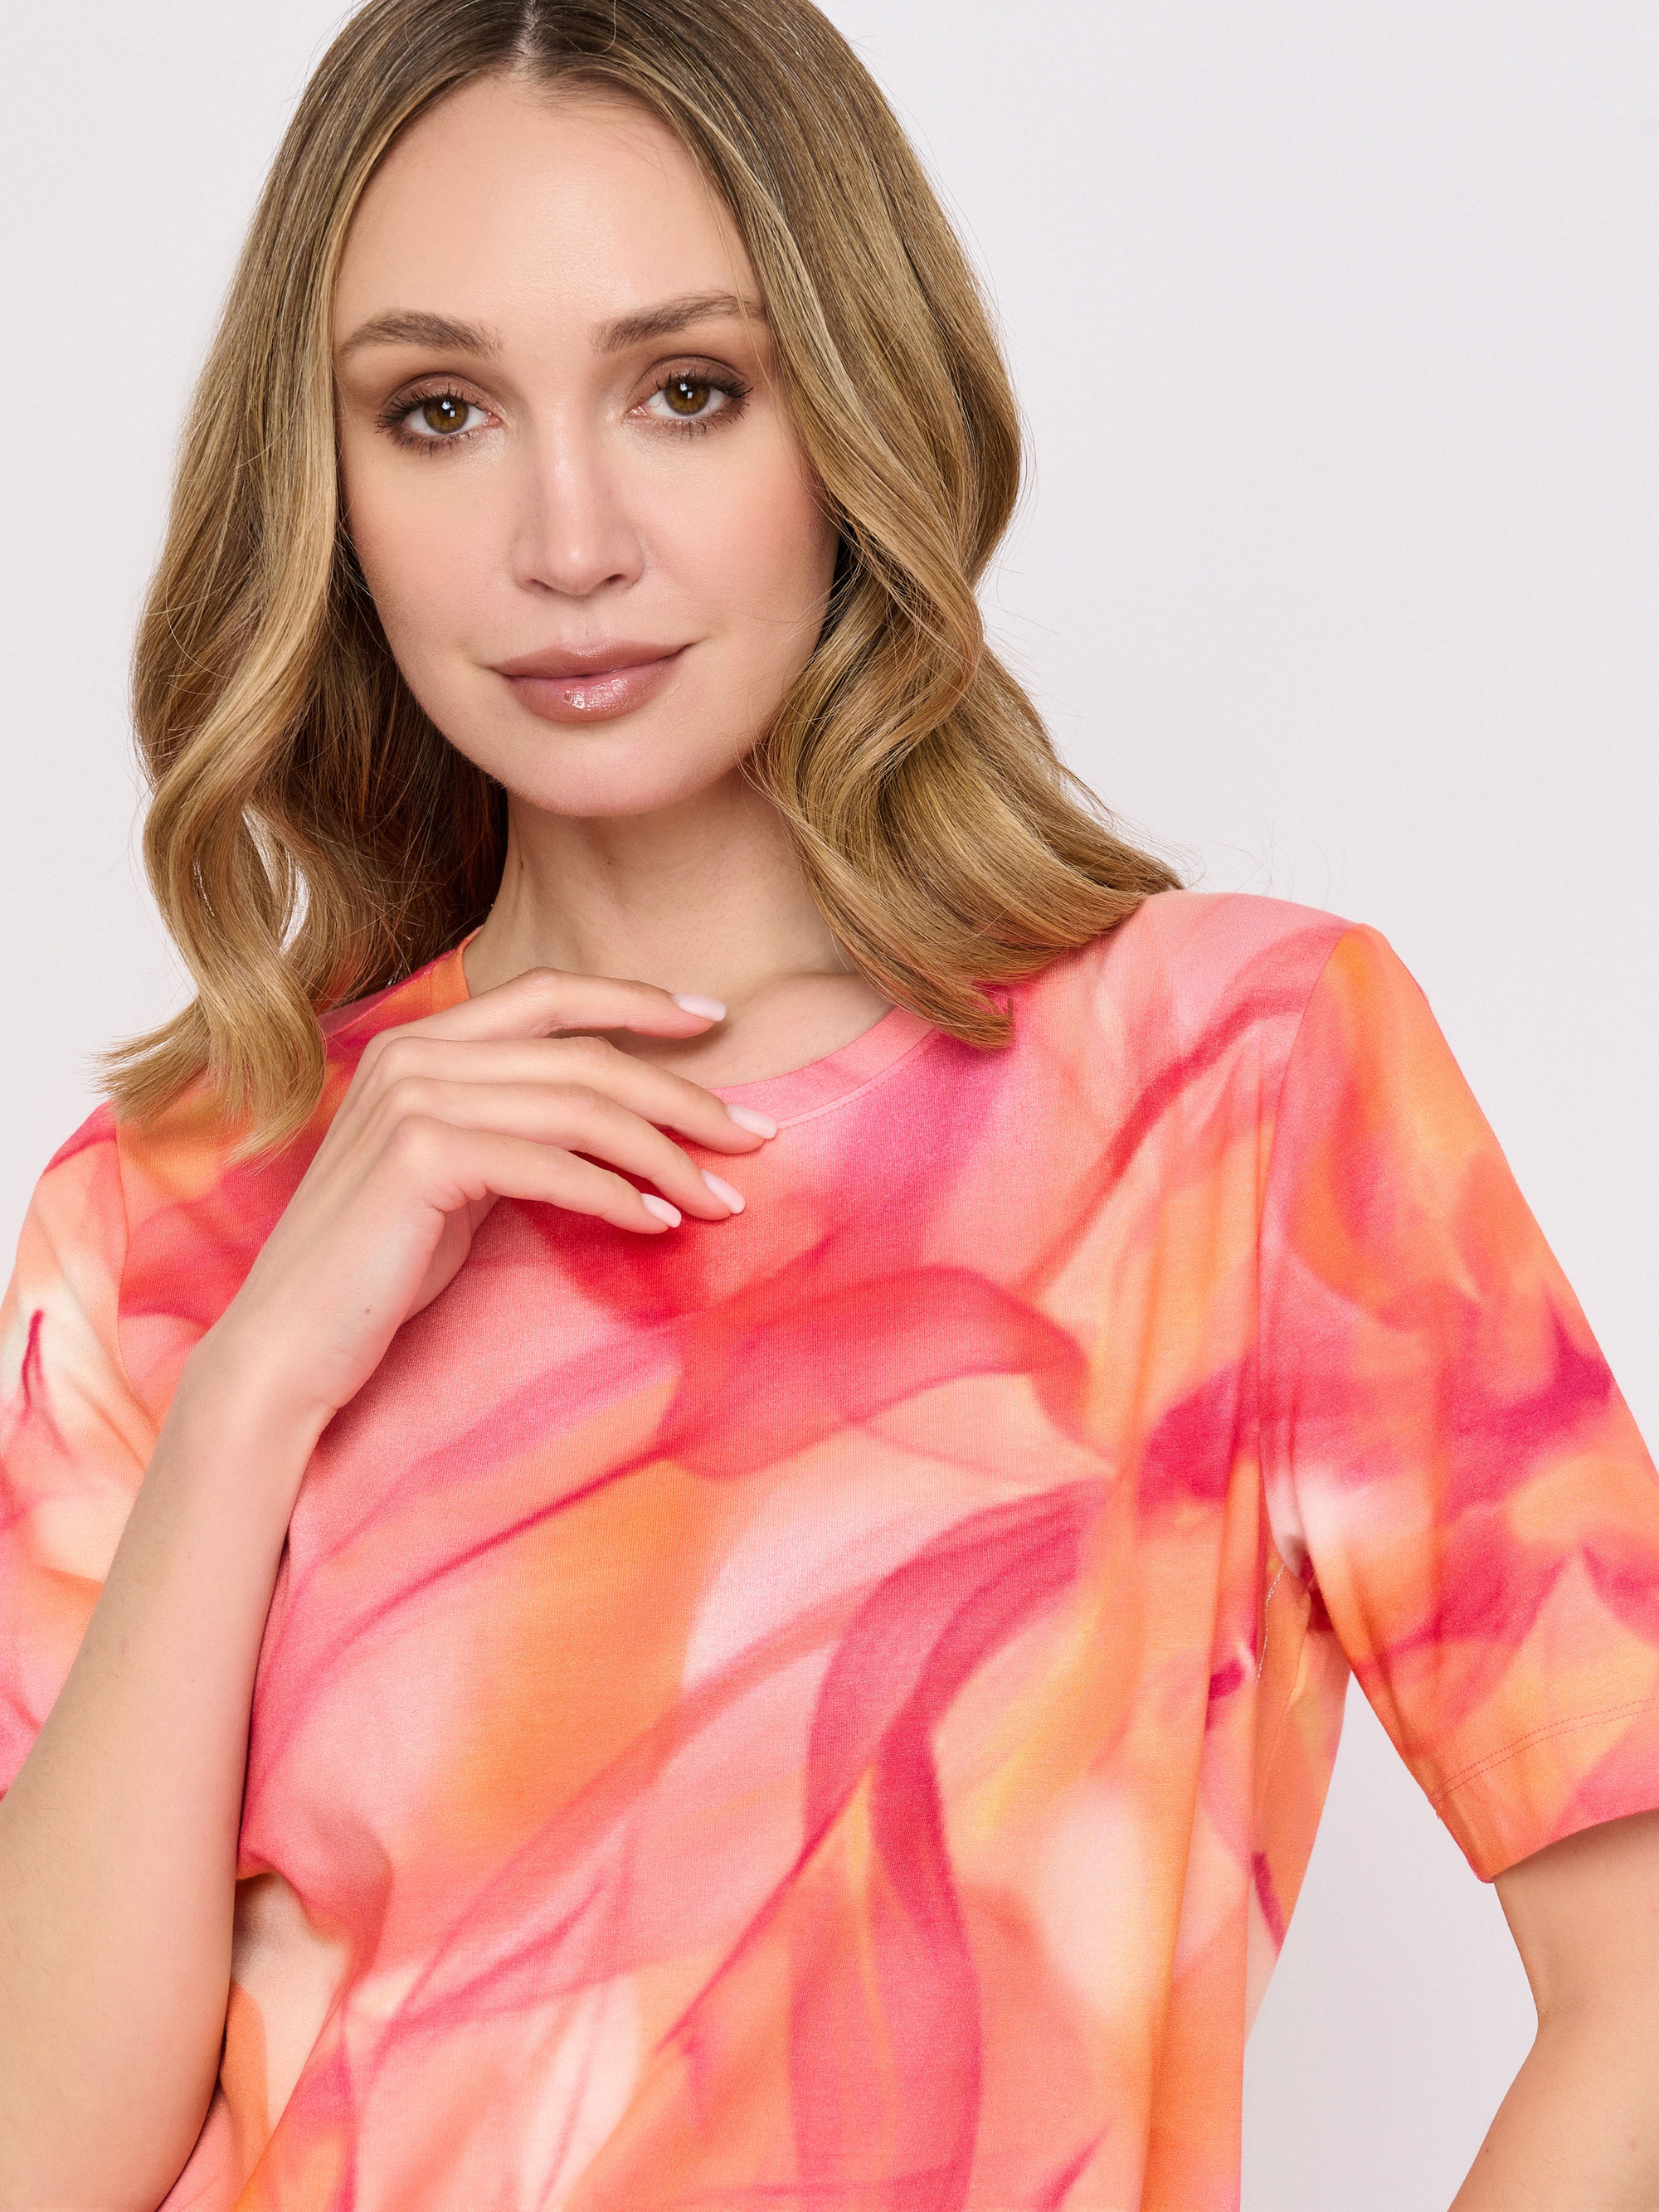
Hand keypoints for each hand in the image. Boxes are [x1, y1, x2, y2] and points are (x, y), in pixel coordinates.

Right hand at [190, 968, 773, 1431]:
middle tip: (756, 1137)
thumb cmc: (380, 1267)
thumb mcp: (457, 1173)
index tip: (718, 1021)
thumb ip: (517, 1124)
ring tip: (723, 1199)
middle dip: (685, 1095)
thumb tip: (624, 1119)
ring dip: (668, 1155)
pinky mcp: (421, 1156)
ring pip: (581, 1107)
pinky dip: (617, 1194)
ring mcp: (413, 1099)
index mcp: (420, 1042)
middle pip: (586, 1056)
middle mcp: (414, 1054)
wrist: (290, 1344)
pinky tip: (659, 1223)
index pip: (551, 994)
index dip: (639, 1001)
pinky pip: (553, 1165)